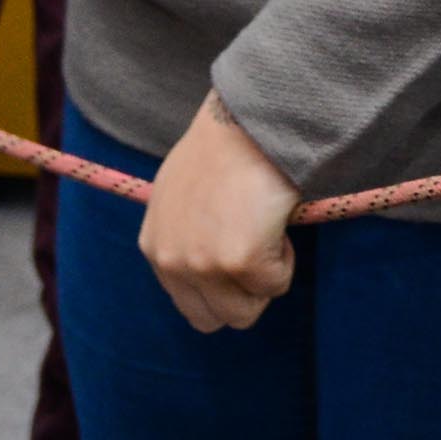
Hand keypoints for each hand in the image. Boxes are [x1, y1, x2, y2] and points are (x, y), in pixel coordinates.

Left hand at [142, 90, 300, 331]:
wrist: (248, 121)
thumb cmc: (223, 149)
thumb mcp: (178, 195)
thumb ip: (184, 235)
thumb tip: (207, 264)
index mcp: (155, 247)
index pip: (190, 307)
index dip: (222, 288)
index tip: (239, 254)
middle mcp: (172, 261)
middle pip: (216, 318)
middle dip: (243, 293)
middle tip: (256, 247)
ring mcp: (204, 264)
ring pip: (246, 311)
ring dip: (264, 279)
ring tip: (264, 231)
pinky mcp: (240, 262)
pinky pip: (277, 284)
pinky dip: (285, 258)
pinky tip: (274, 219)